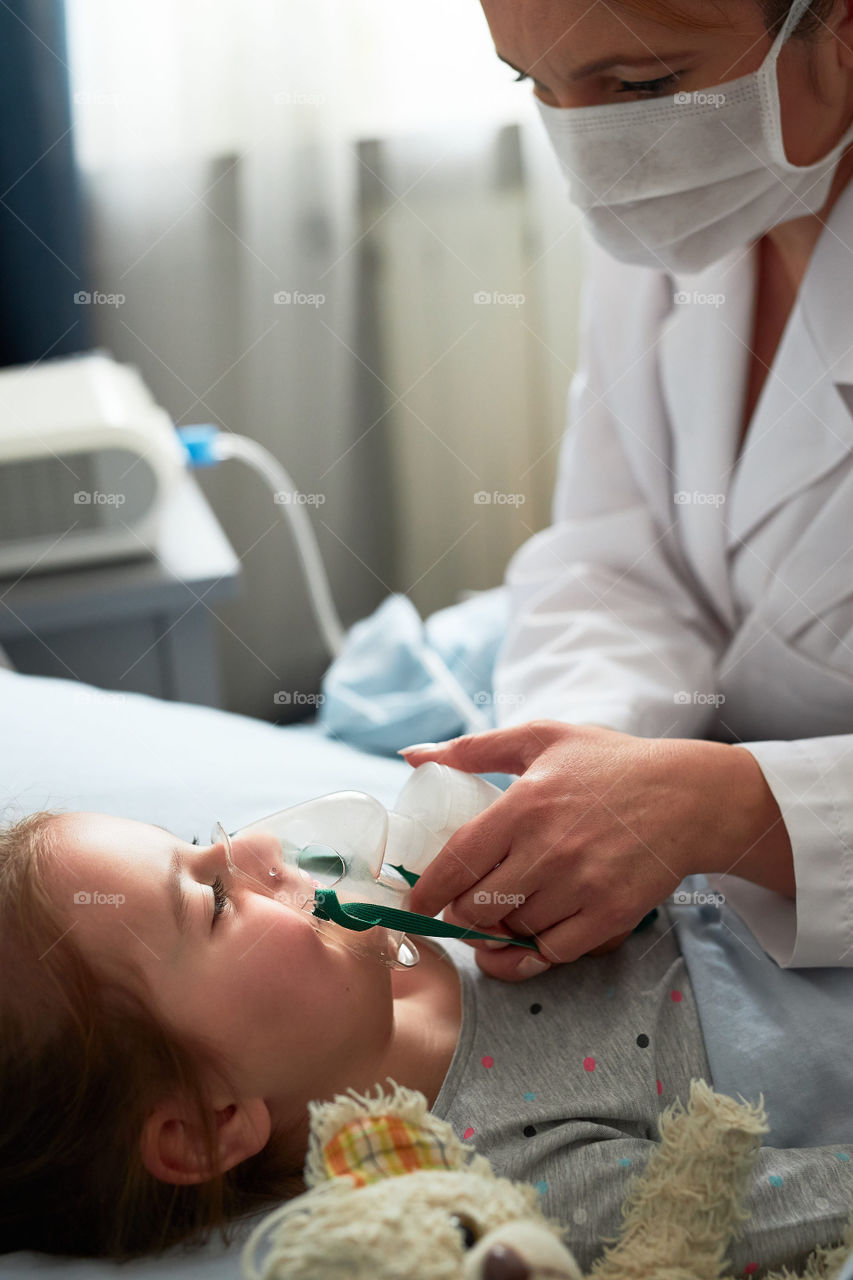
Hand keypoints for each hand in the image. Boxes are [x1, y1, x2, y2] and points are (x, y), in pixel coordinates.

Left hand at [403, 720, 779, 980]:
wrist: (689, 796)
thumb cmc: (610, 763)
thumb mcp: (542, 738)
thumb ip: (474, 748)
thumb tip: (412, 755)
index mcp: (525, 805)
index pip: (457, 862)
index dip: (428, 891)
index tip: (415, 904)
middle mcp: (549, 850)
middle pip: (478, 908)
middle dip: (460, 915)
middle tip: (460, 910)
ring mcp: (582, 887)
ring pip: (514, 932)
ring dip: (496, 933)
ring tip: (496, 918)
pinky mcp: (610, 915)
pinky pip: (553, 952)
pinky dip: (531, 953)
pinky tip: (524, 942)